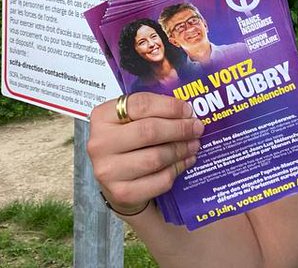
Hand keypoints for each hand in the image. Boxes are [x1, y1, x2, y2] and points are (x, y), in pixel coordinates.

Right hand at [87, 92, 203, 215]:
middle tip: (197, 128)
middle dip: (179, 129)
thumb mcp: (130, 120)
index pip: (140, 104)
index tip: (188, 110)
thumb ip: (151, 109)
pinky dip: (176, 170)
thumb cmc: (127, 143)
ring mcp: (108, 170)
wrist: (115, 182)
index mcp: (102, 116)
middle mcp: (100, 143)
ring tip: (194, 145)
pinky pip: (159, 180)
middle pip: (149, 131)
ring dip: (180, 150)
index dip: (169, 106)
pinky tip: (184, 162)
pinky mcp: (122, 193)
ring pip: (156, 157)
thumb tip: (186, 109)